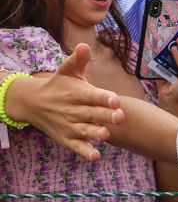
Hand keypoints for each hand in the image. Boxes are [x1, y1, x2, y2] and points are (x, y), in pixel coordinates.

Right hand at [6, 43, 124, 160]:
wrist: (32, 102)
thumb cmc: (59, 85)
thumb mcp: (67, 70)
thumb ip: (78, 60)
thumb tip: (84, 45)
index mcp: (77, 93)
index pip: (91, 95)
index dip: (103, 98)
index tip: (115, 99)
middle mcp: (73, 110)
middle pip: (91, 114)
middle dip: (105, 116)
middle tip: (120, 116)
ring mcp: (69, 126)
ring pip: (84, 131)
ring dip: (95, 133)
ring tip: (105, 134)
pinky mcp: (66, 138)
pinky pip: (76, 147)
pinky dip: (84, 152)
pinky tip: (95, 156)